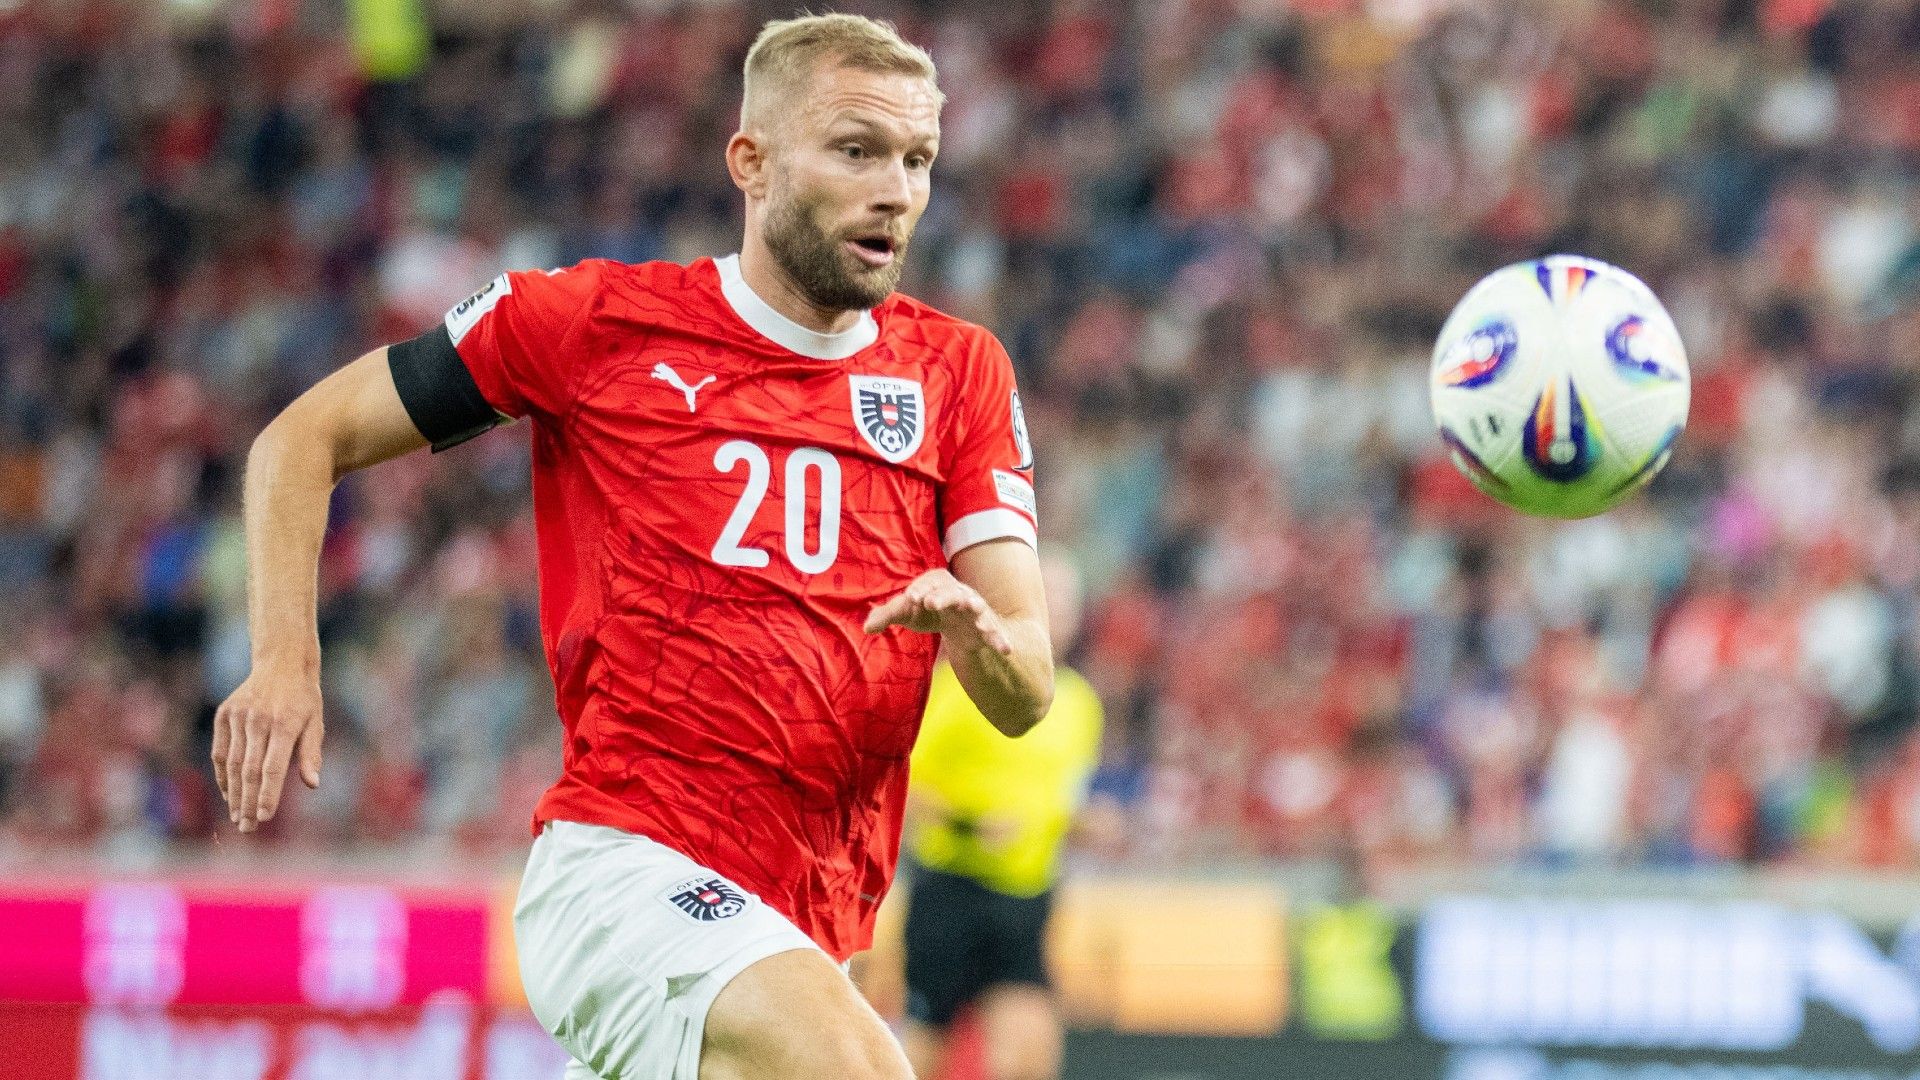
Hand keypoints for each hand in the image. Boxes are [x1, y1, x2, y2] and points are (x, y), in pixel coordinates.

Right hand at [212, 665, 323, 832]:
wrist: (281, 663)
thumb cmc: (304, 699)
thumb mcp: (316, 722)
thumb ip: (311, 753)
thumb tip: (313, 784)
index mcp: (285, 724)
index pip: (273, 767)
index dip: (268, 794)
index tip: (264, 817)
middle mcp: (258, 720)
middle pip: (250, 770)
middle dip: (248, 802)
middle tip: (248, 828)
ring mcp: (238, 717)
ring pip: (232, 764)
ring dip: (234, 794)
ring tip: (238, 817)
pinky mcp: (224, 714)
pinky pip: (221, 752)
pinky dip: (223, 775)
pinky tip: (229, 794)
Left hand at [863, 569, 1011, 654]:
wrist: (960, 625)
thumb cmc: (929, 612)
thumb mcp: (908, 613)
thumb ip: (887, 616)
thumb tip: (866, 627)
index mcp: (938, 584)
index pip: (930, 581)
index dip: (921, 588)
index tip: (911, 598)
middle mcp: (958, 592)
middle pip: (952, 590)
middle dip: (942, 596)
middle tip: (930, 603)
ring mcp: (975, 610)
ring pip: (976, 606)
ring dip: (975, 610)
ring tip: (976, 615)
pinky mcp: (986, 628)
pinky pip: (995, 632)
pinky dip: (1000, 639)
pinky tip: (1006, 650)